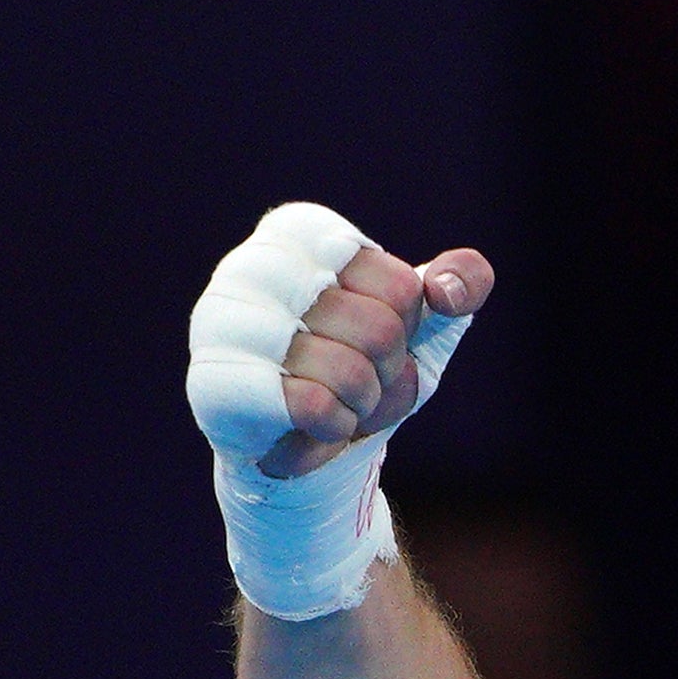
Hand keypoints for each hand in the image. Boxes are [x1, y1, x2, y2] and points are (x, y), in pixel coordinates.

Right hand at [188, 205, 487, 480]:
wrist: (311, 443)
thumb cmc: (363, 367)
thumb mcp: (425, 323)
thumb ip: (461, 282)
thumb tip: (447, 291)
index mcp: (299, 235)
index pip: (401, 286)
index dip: (405, 326)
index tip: (371, 331)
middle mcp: (250, 266)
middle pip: (380, 329)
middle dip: (385, 369)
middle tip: (353, 375)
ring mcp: (223, 322)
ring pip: (349, 371)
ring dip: (360, 401)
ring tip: (329, 397)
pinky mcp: (216, 380)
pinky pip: (313, 406)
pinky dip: (333, 427)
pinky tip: (308, 423)